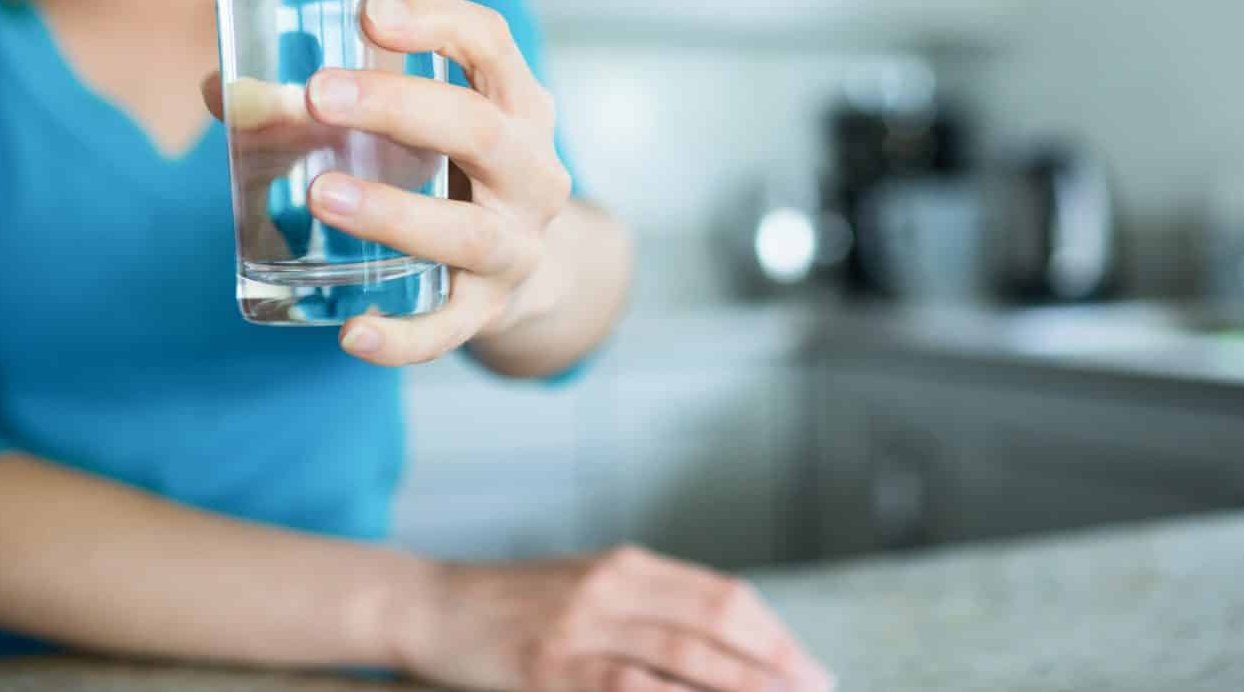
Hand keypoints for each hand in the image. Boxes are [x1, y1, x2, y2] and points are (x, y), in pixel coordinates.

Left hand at [203, 0, 572, 364]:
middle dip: (399, 108)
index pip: (492, 44)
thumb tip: (224, 92)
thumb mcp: (416, 124)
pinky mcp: (489, 309)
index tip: (368, 12)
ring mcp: (516, 245)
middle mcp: (531, 171)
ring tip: (322, 194)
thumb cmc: (449, 167)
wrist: (520, 264)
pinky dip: (404, 338)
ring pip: (467, 232)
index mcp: (516, 103)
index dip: (437, 21)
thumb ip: (322, 103)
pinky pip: (450, 328)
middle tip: (318, 94)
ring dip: (394, 213)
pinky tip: (353, 334)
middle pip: (481, 129)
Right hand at [397, 546, 834, 691]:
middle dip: (775, 665)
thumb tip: (727, 647)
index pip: (723, 597)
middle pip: (716, 624)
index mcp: (627, 563)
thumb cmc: (514, 605)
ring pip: (683, 660)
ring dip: (742, 689)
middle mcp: (611, 587)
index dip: (775, 635)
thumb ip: (648, 608)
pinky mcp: (550, 669)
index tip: (811, 670)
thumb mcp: (586, 587)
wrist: (431, 603)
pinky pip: (629, 689)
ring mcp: (580, 628)